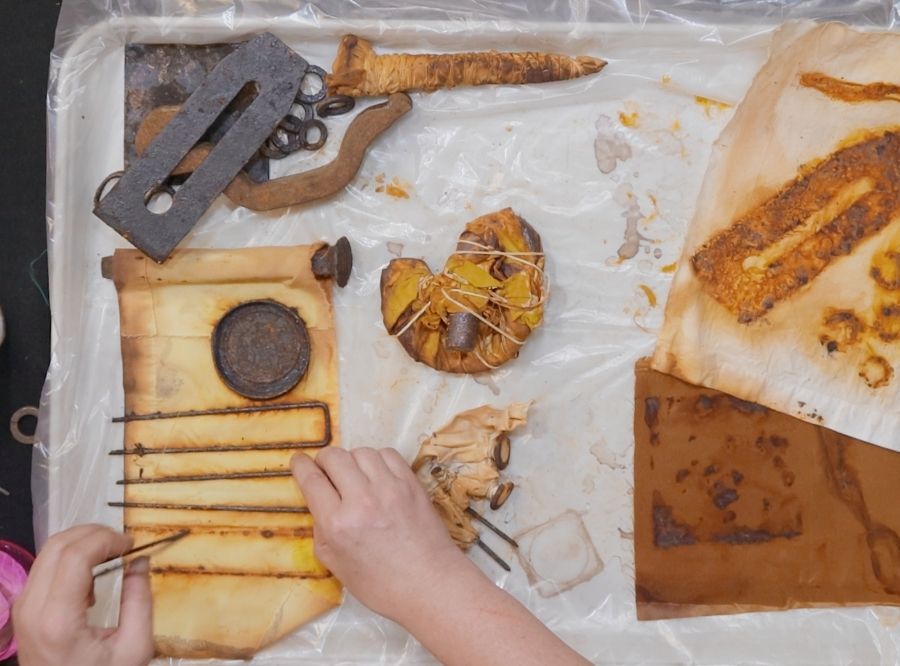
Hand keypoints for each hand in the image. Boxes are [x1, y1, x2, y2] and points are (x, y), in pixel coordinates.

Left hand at [13, 525, 152, 665]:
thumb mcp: (134, 647)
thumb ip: (140, 600)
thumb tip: (140, 560)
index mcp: (58, 619)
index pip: (75, 555)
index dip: (106, 539)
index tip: (132, 545)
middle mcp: (32, 608)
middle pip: (58, 545)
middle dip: (95, 534)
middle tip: (123, 544)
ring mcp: (22, 607)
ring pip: (48, 550)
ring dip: (82, 542)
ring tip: (111, 554)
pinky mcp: (23, 608)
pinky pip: (44, 566)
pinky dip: (70, 557)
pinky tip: (91, 575)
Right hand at [291, 447, 471, 620]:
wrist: (429, 583)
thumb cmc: (380, 584)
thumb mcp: (336, 565)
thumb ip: (321, 529)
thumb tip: (320, 502)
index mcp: (337, 524)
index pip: (311, 479)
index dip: (300, 465)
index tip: (299, 461)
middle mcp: (361, 500)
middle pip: (334, 457)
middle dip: (324, 460)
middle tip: (326, 471)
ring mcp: (389, 488)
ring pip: (361, 452)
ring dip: (352, 460)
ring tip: (354, 475)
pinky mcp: (411, 483)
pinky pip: (388, 454)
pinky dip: (377, 460)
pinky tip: (377, 475)